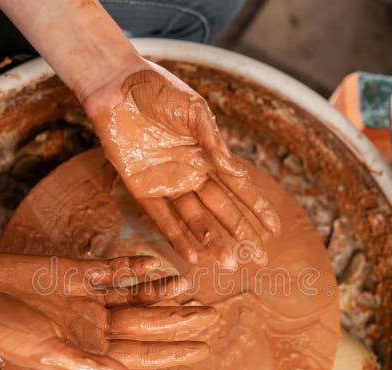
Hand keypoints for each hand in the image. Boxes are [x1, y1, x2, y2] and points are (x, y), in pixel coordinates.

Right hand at [0, 252, 217, 369]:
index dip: (173, 351)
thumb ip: (86, 363)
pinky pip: (113, 271)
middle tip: (215, 318)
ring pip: (136, 296)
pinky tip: (158, 264)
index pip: (141, 353)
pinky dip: (134, 268)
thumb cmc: (1, 329)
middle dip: (180, 322)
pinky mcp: (77, 273)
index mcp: (90, 348)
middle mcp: (95, 324)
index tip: (202, 350)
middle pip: (147, 323)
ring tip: (192, 289)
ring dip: (163, 293)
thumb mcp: (44, 352)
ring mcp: (87, 298)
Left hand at [85, 63, 280, 267]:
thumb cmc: (157, 90)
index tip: (274, 229)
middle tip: (259, 258)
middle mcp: (191, 173)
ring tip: (230, 263)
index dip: (257, 208)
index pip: (239, 187)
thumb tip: (236, 171)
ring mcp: (167, 182)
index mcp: (208, 154)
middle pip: (221, 209)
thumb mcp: (193, 111)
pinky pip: (161, 218)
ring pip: (195, 219)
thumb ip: (213, 141)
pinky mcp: (141, 187)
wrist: (116, 85)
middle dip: (241, 233)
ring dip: (212, 240)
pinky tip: (193, 255)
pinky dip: (176, 237)